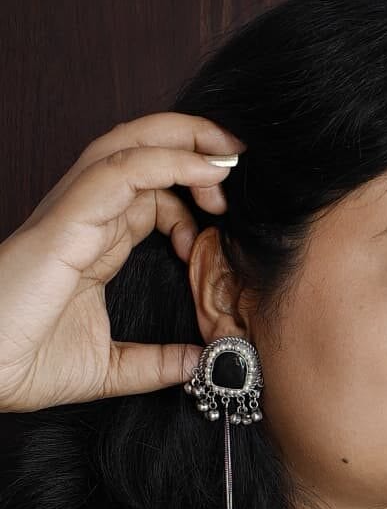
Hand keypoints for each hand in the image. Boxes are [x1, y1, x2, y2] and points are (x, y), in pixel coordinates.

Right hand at [0, 112, 245, 411]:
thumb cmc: (23, 363)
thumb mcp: (108, 368)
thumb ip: (154, 363)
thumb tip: (197, 363)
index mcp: (94, 241)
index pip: (150, 191)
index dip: (191, 192)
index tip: (224, 222)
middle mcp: (85, 216)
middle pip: (142, 149)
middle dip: (196, 142)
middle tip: (241, 160)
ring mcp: (74, 212)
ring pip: (132, 144)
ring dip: (187, 140)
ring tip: (230, 155)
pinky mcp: (67, 219)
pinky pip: (122, 170)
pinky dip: (168, 161)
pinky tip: (206, 171)